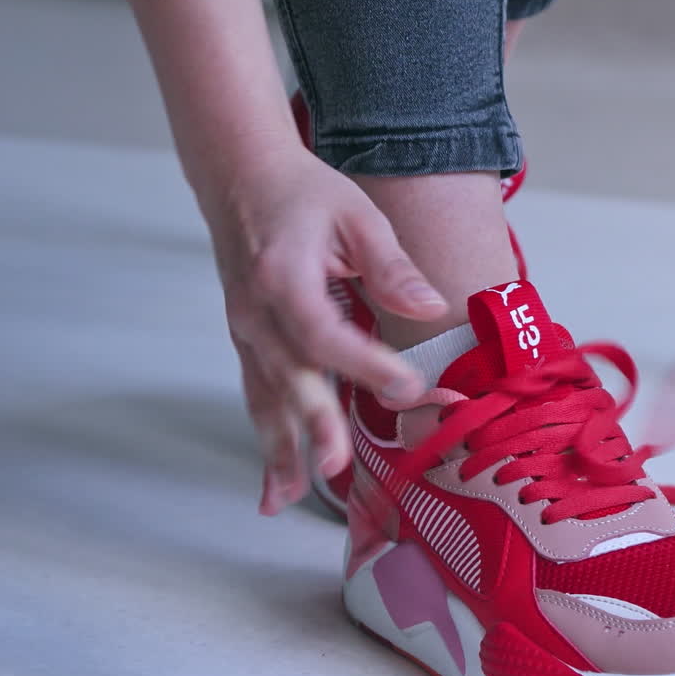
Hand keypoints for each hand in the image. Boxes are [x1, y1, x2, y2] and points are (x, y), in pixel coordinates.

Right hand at [205, 144, 447, 513]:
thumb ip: (391, 266)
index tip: (407, 385)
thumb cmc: (303, 194)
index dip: (363, 363)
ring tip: (294, 496)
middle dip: (313, 423)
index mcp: (283, 276)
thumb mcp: (357, 216)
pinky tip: (275, 489)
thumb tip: (432, 305)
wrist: (242, 179)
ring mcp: (246, 331)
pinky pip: (258, 399)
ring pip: (265, 398)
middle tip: (338, 464)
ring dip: (281, 449)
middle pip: (287, 375)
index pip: (322, 332)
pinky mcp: (248, 344)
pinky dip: (268, 443)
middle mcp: (256, 311)